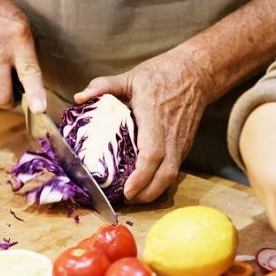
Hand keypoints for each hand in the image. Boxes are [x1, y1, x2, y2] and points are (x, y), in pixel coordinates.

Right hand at [0, 0, 45, 111]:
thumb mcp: (23, 30)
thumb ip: (28, 58)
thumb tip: (32, 88)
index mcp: (17, 41)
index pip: (28, 73)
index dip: (34, 94)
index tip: (38, 108)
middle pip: (0, 95)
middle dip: (9, 101)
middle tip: (15, 93)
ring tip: (0, 73)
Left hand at [74, 49, 211, 202]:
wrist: (196, 74)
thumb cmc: (162, 75)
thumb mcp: (131, 77)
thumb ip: (104, 86)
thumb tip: (79, 97)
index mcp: (155, 119)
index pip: (152, 154)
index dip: (141, 176)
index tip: (127, 190)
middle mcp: (171, 136)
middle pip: (165, 175)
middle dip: (147, 194)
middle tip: (126, 200)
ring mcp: (180, 144)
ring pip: (171, 177)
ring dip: (153, 192)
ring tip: (133, 197)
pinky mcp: (183, 147)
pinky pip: (173, 170)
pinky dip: (159, 182)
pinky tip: (145, 185)